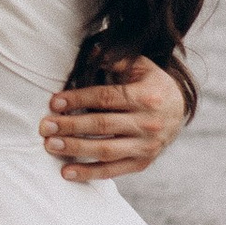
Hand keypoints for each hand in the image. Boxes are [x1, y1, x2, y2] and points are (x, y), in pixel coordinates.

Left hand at [40, 58, 187, 182]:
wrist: (180, 111)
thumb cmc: (153, 85)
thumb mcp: (143, 67)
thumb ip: (118, 60)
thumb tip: (92, 52)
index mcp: (146, 96)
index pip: (106, 98)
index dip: (78, 99)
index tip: (54, 102)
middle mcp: (147, 123)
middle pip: (102, 125)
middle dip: (70, 126)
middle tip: (45, 126)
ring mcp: (146, 146)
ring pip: (105, 150)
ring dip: (75, 149)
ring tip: (50, 146)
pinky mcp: (142, 163)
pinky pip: (113, 171)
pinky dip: (89, 173)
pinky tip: (66, 172)